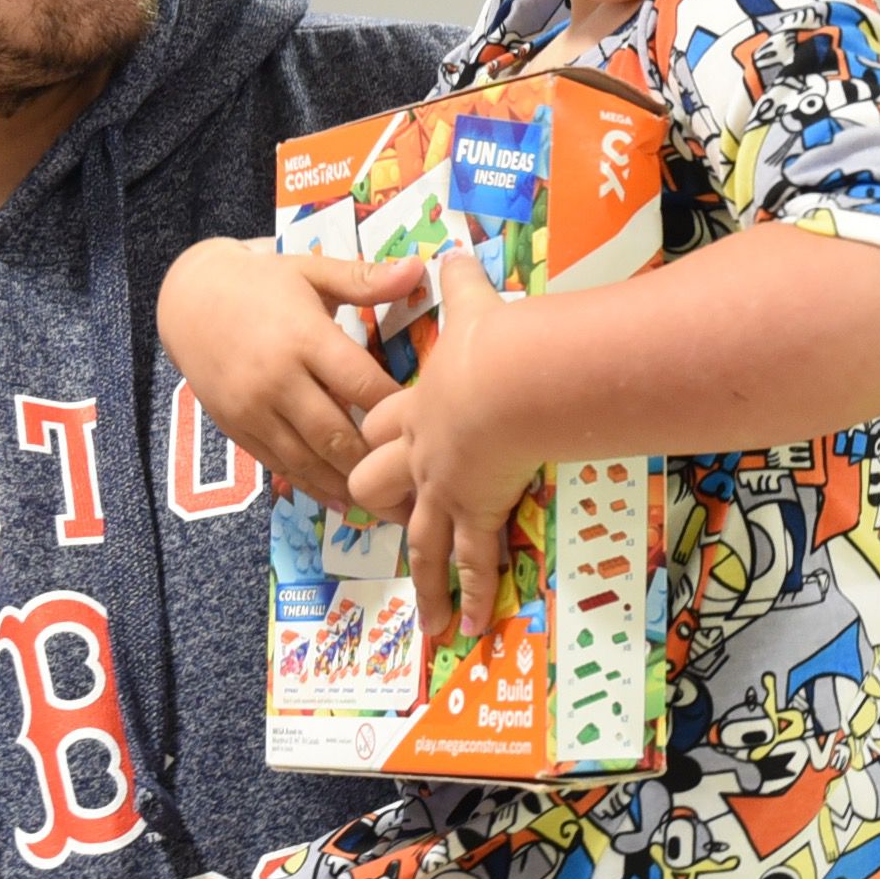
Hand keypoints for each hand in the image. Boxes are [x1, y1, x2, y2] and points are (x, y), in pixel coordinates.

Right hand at [159, 237, 421, 508]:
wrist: (189, 299)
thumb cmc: (263, 282)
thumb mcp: (313, 272)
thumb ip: (366, 280)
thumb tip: (420, 268)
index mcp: (303, 337)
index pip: (361, 383)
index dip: (397, 410)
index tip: (431, 427)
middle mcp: (277, 379)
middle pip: (335, 433)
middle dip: (377, 465)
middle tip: (420, 488)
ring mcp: (253, 409)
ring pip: (307, 459)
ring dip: (348, 486)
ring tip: (390, 510)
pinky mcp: (237, 429)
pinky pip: (280, 466)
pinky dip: (314, 487)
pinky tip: (345, 502)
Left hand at [345, 252, 537, 640]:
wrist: (506, 381)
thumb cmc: (492, 344)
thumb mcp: (474, 307)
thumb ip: (463, 284)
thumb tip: (456, 250)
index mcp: (418, 408)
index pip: (380, 428)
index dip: (378, 436)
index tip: (378, 445)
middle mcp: (422, 455)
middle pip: (374, 485)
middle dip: (380, 499)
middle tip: (390, 515)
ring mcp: (444, 489)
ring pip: (422, 542)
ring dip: (427, 584)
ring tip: (431, 622)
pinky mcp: (474, 512)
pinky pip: (470, 564)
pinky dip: (472, 598)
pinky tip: (472, 628)